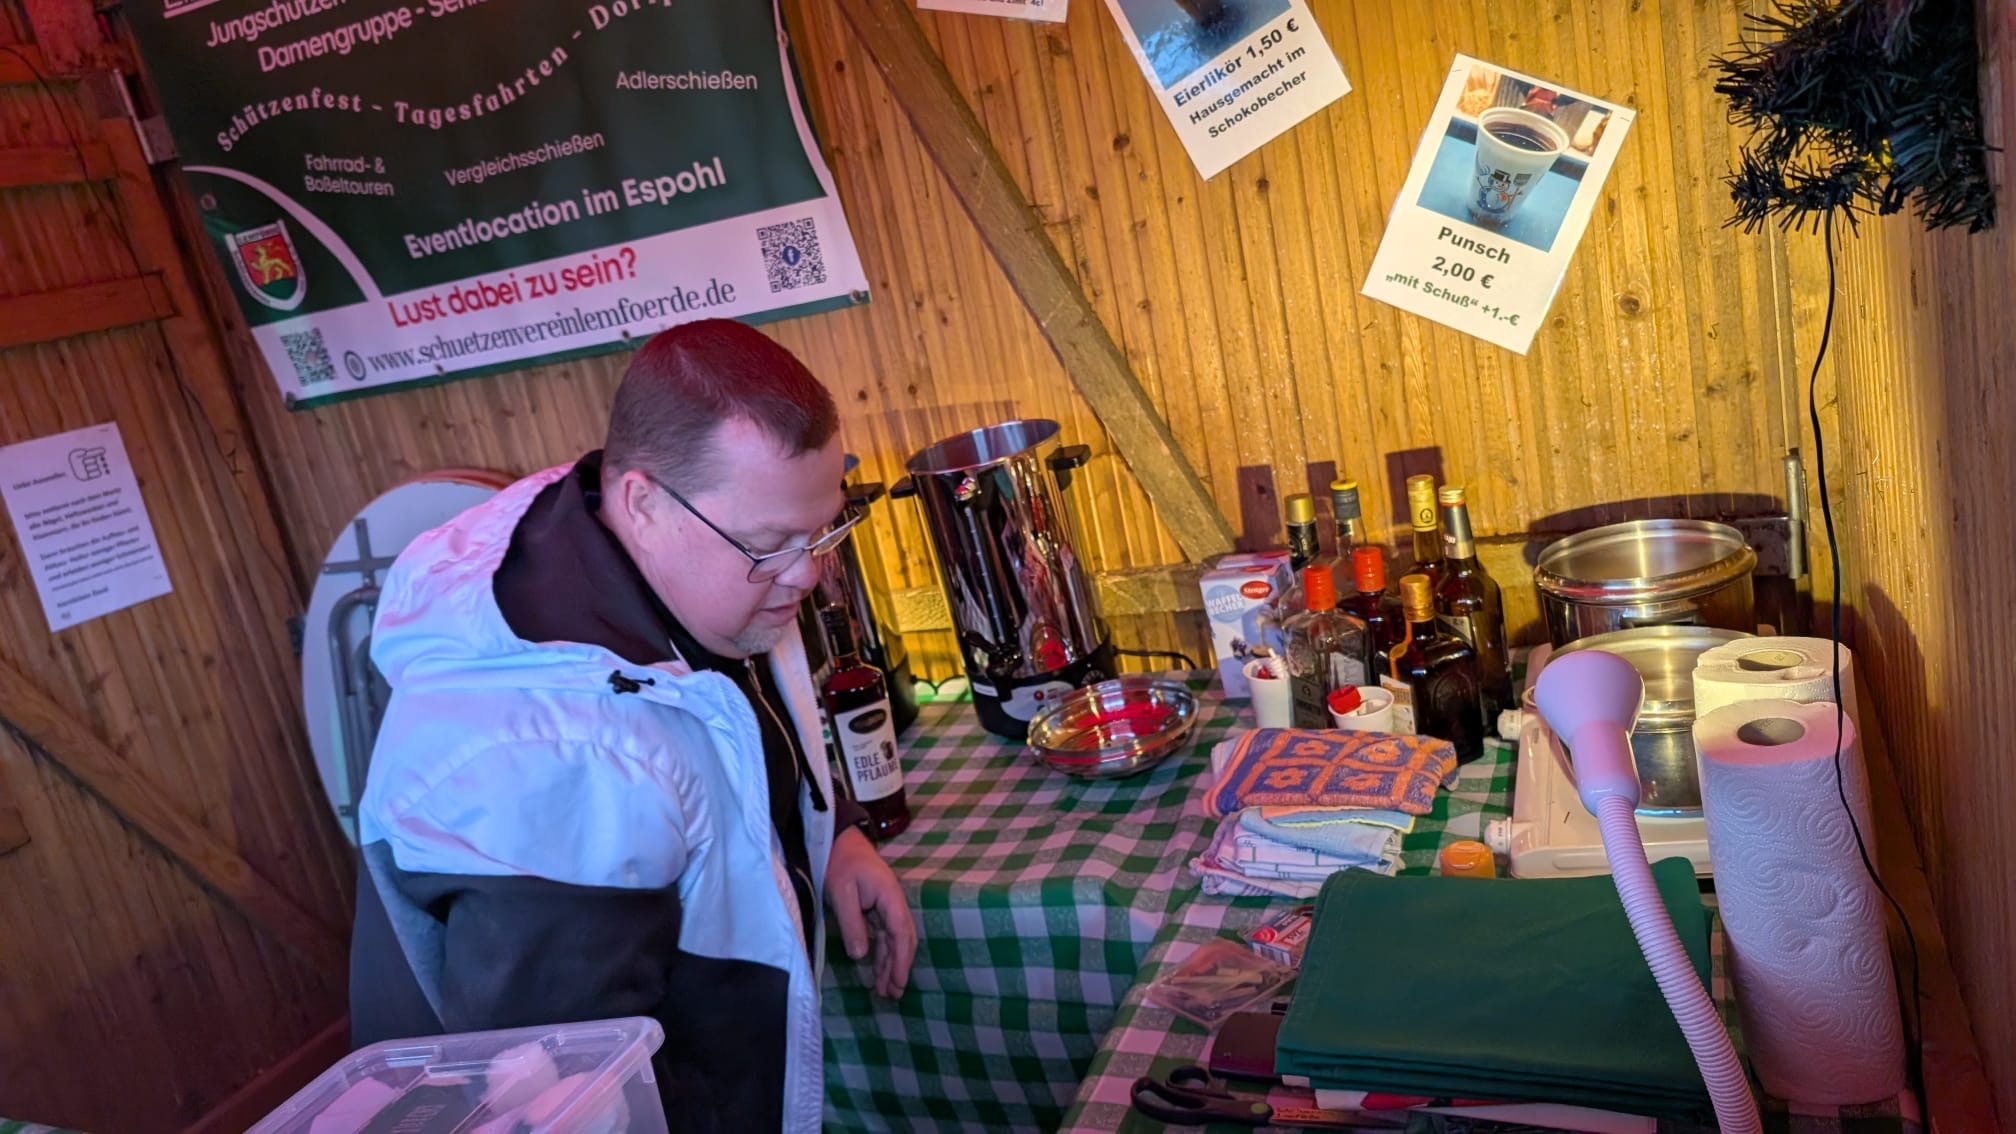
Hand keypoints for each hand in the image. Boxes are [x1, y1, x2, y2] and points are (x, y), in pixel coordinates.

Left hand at [825, 826, 916, 998]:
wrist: (837, 840)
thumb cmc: (839, 863)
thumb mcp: (842, 893)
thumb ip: (852, 924)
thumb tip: (860, 956)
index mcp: (890, 897)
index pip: (901, 934)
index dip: (900, 961)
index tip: (898, 982)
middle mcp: (893, 903)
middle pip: (903, 940)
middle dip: (899, 967)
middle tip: (894, 994)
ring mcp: (886, 906)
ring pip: (894, 940)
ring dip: (890, 964)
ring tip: (886, 991)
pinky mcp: (877, 908)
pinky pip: (884, 935)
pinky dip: (882, 954)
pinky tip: (878, 970)